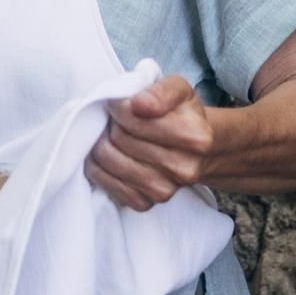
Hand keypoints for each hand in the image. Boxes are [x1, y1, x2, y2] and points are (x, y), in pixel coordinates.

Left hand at [87, 74, 215, 210]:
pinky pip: (107, 183)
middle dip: (111, 124)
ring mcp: (165, 190)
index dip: (119, 106)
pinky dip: (100, 167)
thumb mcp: (178, 90)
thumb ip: (160, 92)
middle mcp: (183, 168)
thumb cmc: (181, 115)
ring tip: (111, 136)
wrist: (195, 152)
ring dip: (101, 144)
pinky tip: (111, 155)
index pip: (133, 117)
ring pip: (109, 160)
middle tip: (116, 120)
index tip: (121, 104)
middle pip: (119, 138)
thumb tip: (139, 103)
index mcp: (195, 138)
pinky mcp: (146, 203)